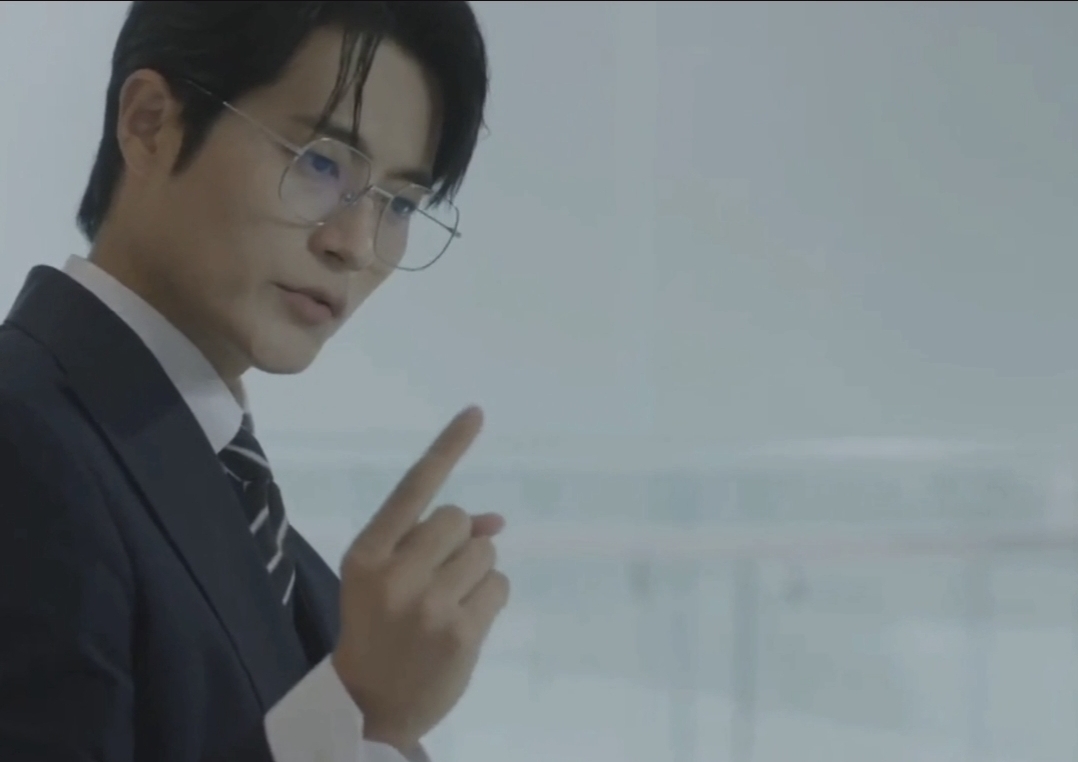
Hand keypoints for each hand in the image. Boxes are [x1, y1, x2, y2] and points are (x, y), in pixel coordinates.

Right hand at [331, 406, 509, 751]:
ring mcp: (428, 604)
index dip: (448, 447)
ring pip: (486, 553)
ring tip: (447, 604)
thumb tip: (494, 521)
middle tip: (435, 579)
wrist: (370, 705)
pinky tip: (463, 623)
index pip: (414, 488)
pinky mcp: (460, 632)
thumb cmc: (380, 627)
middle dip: (457, 542)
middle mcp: (394, 572)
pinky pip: (499, 586)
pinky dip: (489, 598)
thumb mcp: (385, 578)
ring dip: (476, 572)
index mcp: (367, 552)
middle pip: (457, 520)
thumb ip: (427, 541)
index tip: (477, 412)